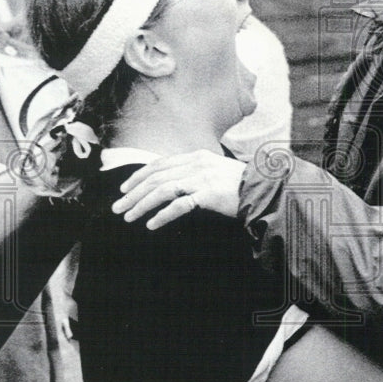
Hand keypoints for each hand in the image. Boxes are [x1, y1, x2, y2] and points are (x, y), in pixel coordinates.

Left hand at [111, 149, 245, 228]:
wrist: (264, 191)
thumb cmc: (239, 186)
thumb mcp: (214, 172)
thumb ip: (194, 173)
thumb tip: (170, 183)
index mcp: (196, 156)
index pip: (160, 164)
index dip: (139, 176)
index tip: (124, 188)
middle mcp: (197, 164)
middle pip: (156, 177)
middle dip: (133, 193)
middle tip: (118, 207)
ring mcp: (202, 178)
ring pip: (162, 190)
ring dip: (142, 204)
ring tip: (129, 217)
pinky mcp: (208, 194)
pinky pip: (179, 205)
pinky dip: (162, 215)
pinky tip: (152, 225)